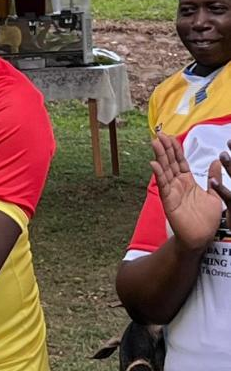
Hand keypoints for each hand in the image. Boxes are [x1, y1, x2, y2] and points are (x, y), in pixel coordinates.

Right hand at [151, 132, 230, 251]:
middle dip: (165, 148)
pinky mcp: (169, 201)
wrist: (201, 237)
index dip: (175, 148)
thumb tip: (217, 161)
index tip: (170, 136)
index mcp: (188, 181)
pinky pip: (163, 185)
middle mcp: (178, 184)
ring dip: (159, 156)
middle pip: (170, 162)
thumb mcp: (214, 194)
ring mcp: (172, 192)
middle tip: (159, 133)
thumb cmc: (206, 219)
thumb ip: (214, 178)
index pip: (180, 161)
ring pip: (164, 170)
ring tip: (155, 142)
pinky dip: (158, 174)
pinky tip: (154, 164)